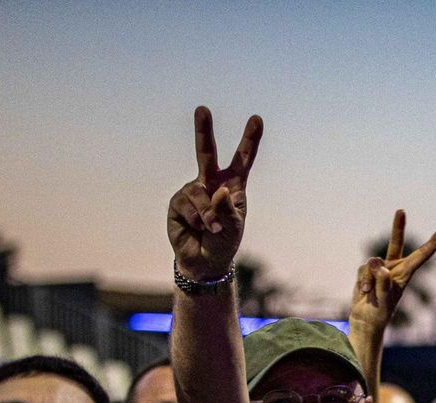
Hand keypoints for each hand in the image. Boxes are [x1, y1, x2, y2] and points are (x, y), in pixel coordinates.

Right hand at [166, 107, 262, 280]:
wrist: (204, 260)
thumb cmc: (224, 241)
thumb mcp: (233, 227)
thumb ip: (227, 210)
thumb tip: (218, 191)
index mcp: (232, 186)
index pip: (242, 160)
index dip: (250, 140)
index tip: (257, 119)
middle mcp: (211, 183)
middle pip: (206, 153)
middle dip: (203, 130)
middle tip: (202, 109)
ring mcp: (193, 190)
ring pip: (200, 194)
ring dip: (208, 216)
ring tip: (211, 229)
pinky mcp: (178, 202)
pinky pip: (188, 206)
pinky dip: (197, 220)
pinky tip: (196, 229)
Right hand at [351, 209, 435, 330]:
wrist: (366, 319)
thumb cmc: (380, 312)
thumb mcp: (384, 299)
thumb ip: (382, 281)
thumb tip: (378, 263)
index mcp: (405, 275)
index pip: (420, 257)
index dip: (432, 244)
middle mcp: (394, 268)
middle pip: (395, 243)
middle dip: (398, 227)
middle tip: (401, 210)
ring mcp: (380, 268)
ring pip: (372, 262)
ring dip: (369, 278)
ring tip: (370, 292)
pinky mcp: (367, 270)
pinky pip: (362, 269)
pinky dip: (362, 281)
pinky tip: (364, 292)